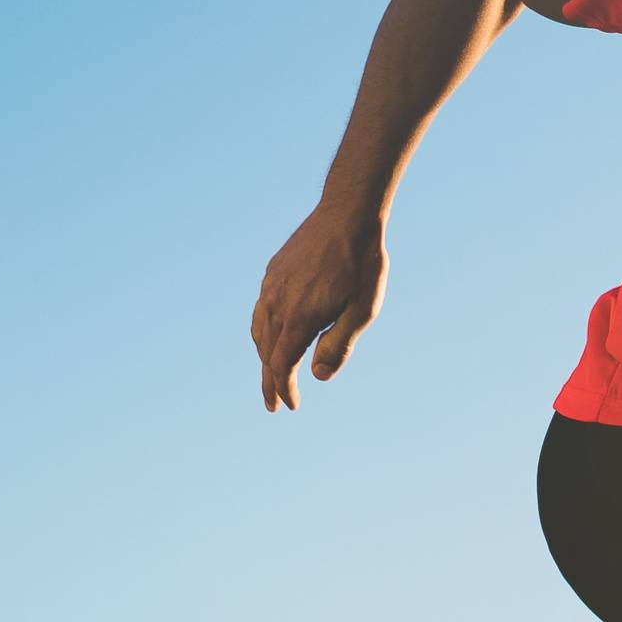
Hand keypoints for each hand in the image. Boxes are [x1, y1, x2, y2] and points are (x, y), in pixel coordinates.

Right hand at [251, 202, 387, 409]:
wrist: (347, 215)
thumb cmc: (362, 265)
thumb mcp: (362, 311)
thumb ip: (339, 346)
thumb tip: (318, 378)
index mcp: (299, 318)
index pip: (282, 365)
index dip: (284, 389)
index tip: (290, 406)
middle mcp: (277, 304)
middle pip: (266, 353)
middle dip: (270, 381)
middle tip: (275, 404)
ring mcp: (271, 286)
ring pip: (258, 332)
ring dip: (264, 358)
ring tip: (271, 374)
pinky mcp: (272, 273)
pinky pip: (260, 310)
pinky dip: (262, 332)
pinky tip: (271, 335)